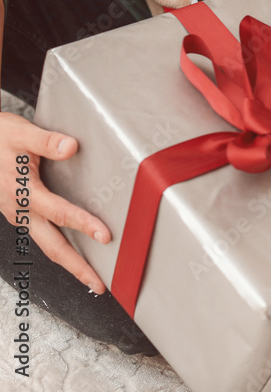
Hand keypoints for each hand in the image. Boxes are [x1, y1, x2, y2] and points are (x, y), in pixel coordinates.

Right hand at [0, 112, 110, 292]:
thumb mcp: (21, 134)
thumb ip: (46, 141)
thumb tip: (70, 147)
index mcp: (24, 192)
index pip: (59, 213)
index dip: (83, 224)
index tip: (105, 236)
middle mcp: (21, 210)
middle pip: (53, 245)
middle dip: (77, 267)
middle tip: (99, 283)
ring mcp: (19, 215)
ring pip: (47, 244)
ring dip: (69, 262)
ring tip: (91, 276)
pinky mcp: (20, 214)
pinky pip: (41, 236)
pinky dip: (59, 248)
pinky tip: (74, 252)